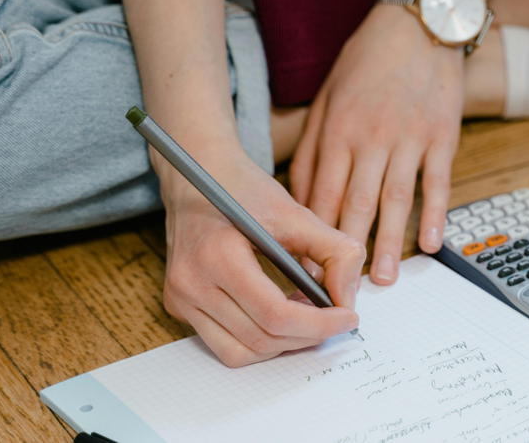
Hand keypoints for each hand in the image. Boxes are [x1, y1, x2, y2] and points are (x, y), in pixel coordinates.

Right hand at [160, 150, 364, 367]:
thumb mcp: (297, 212)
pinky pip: (225, 344)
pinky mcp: (179, 306)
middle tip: (335, 317)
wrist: (198, 175)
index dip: (319, 324)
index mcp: (217, 256)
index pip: (274, 315)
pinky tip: (280, 313)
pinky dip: (259, 339)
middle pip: (261, 338)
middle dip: (307, 336)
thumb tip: (349, 298)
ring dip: (282, 343)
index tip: (349, 317)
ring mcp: (180, 298)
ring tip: (306, 314)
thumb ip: (335, 251)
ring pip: (241, 353)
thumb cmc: (245, 190)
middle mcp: (190, 283)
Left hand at [290, 6, 463, 284]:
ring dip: (389, 242)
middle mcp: (372, 138)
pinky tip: (432, 244)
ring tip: (383, 279)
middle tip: (342, 289)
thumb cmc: (366, 63)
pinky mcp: (441, 136)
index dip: (313, 233)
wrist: (416, 24)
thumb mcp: (327, 98)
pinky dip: (436, 214)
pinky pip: (437, 182)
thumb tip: (301, 197)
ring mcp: (409, 138)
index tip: (307, 266)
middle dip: (346, 251)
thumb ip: (313, 147)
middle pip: (356, 203)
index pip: (322, 192)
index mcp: (338, 130)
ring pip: (396, 199)